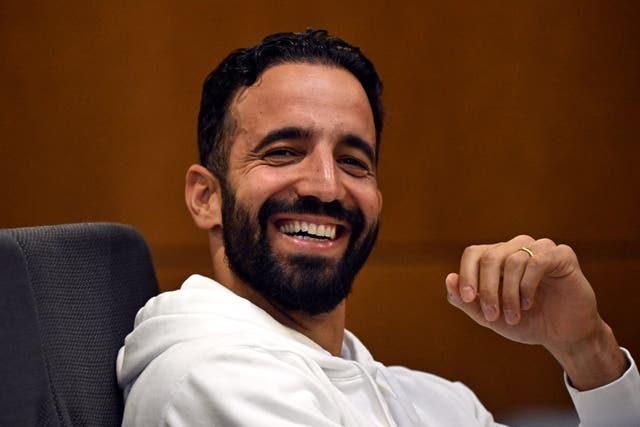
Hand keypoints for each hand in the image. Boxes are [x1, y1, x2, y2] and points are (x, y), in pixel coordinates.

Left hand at [446, 235, 626, 389]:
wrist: (563, 336)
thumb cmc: (525, 322)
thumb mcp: (490, 317)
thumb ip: (466, 301)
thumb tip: (449, 279)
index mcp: (497, 257)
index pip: (473, 253)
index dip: (467, 274)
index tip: (469, 299)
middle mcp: (517, 247)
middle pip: (490, 256)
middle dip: (488, 290)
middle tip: (492, 316)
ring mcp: (540, 248)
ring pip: (513, 260)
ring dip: (509, 294)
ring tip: (514, 316)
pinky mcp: (562, 255)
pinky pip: (537, 261)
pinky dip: (528, 285)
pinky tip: (528, 303)